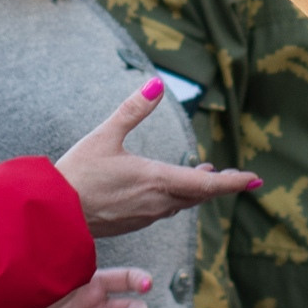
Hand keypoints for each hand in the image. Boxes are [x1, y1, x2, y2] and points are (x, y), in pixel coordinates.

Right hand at [57, 80, 258, 237]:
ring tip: (206, 175)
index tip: (254, 179)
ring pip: (181, 204)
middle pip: (198, 195)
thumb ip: (132, 110)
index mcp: (156, 180)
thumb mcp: (104, 135)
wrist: (52, 217)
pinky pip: (163, 211)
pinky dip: (176, 199)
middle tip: (237, 177)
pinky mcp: (132, 223)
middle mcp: (156, 203)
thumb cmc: (76, 174)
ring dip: (197, 191)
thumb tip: (155, 84)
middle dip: (218, 184)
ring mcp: (144, 216)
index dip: (233, 182)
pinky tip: (169, 190)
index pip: (206, 184)